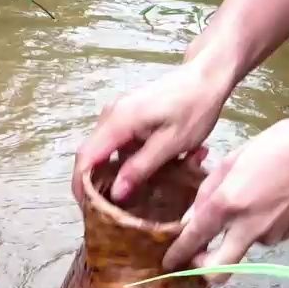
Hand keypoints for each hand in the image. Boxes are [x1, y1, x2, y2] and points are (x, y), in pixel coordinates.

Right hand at [73, 50, 236, 202]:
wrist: (207, 76)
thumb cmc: (194, 108)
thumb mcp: (171, 144)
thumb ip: (141, 168)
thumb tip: (116, 194)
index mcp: (119, 121)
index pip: (86, 158)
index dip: (81, 186)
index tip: (88, 210)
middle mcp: (111, 115)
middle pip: (91, 155)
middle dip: (96, 184)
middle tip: (110, 211)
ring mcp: (119, 113)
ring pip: (105, 150)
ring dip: (114, 173)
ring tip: (131, 196)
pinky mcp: (129, 114)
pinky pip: (118, 142)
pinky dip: (126, 160)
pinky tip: (146, 173)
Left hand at [164, 113, 288, 271]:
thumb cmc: (280, 144)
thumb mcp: (235, 158)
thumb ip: (208, 191)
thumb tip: (191, 218)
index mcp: (228, 203)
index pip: (194, 238)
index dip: (178, 253)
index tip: (169, 261)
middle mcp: (246, 227)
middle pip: (217, 271)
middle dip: (203, 270)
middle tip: (196, 259)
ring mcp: (268, 235)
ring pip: (240, 245)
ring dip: (236, 233)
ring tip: (250, 198)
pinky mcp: (286, 235)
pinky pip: (261, 235)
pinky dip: (257, 224)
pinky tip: (269, 199)